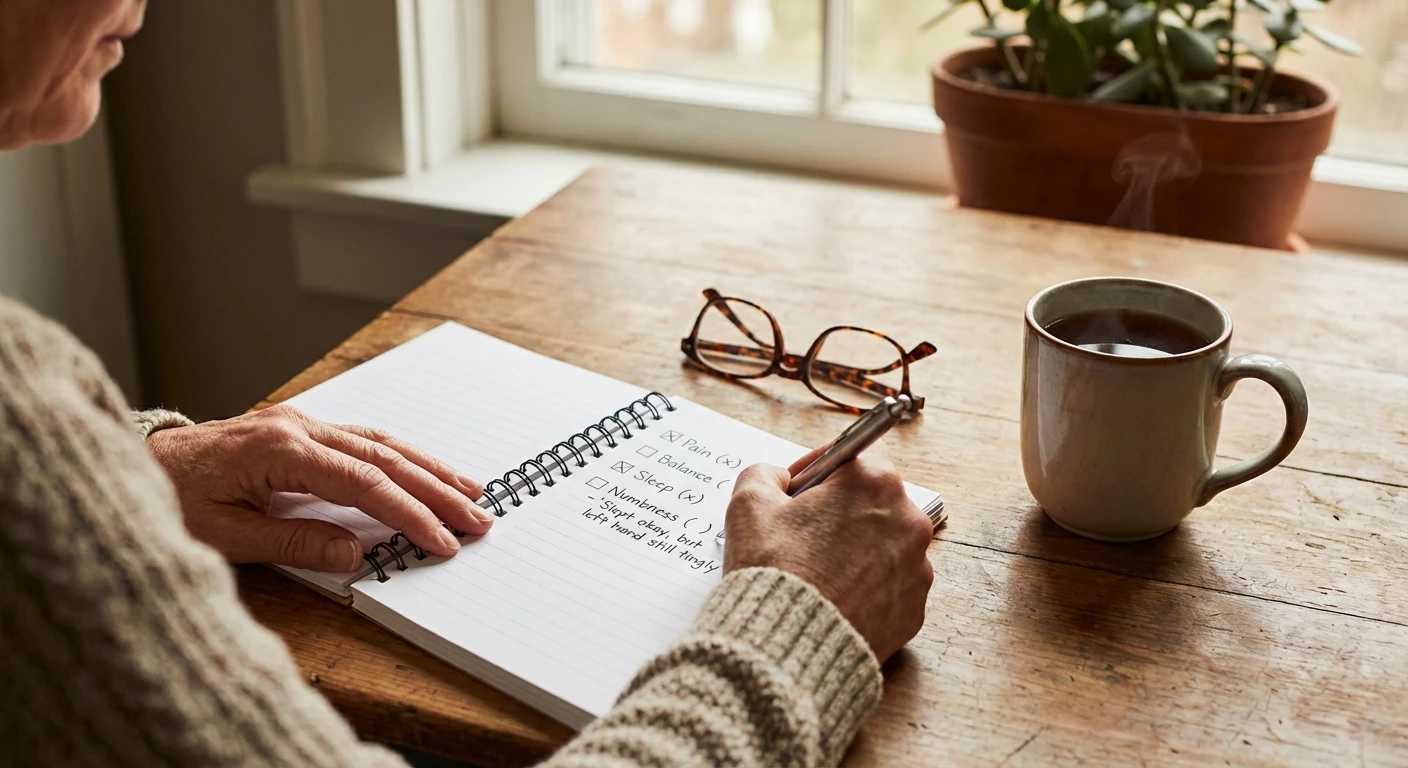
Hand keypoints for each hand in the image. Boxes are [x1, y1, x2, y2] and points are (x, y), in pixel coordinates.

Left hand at [146, 404, 492, 571]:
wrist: (135, 464)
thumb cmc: (169, 499)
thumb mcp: (224, 535)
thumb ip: (294, 541)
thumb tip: (356, 551)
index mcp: (280, 451)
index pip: (365, 484)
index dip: (410, 514)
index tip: (442, 540)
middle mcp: (297, 428)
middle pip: (385, 458)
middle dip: (437, 490)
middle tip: (478, 518)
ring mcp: (299, 422)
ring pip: (381, 441)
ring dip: (429, 467)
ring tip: (470, 491)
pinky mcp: (298, 427)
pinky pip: (362, 438)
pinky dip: (400, 455)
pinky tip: (424, 468)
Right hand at [723, 440, 933, 660]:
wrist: (785, 649)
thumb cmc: (770, 571)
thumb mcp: (748, 502)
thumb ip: (766, 473)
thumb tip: (781, 480)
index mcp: (875, 484)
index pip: (856, 453)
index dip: (822, 466)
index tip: (801, 486)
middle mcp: (908, 522)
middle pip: (874, 501)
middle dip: (840, 509)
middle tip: (802, 531)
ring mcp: (917, 570)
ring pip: (885, 545)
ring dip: (856, 549)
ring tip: (816, 570)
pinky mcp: (914, 610)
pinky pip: (890, 587)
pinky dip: (866, 588)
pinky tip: (833, 597)